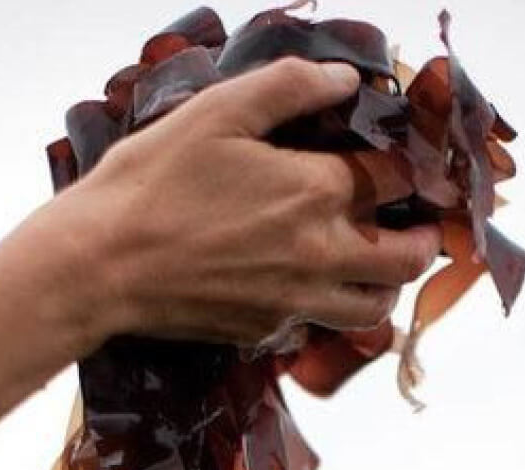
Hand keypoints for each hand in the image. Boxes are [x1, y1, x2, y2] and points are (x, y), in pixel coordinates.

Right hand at [54, 56, 441, 350]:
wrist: (99, 269)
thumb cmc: (149, 186)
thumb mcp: (215, 112)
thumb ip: (288, 86)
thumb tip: (342, 81)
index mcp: (315, 192)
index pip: (398, 179)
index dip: (410, 164)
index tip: (403, 159)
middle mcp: (317, 255)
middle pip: (407, 259)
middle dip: (425, 238)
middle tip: (415, 223)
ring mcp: (292, 302)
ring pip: (372, 309)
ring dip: (385, 285)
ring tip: (372, 264)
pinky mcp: (262, 331)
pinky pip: (317, 326)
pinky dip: (327, 308)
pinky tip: (305, 284)